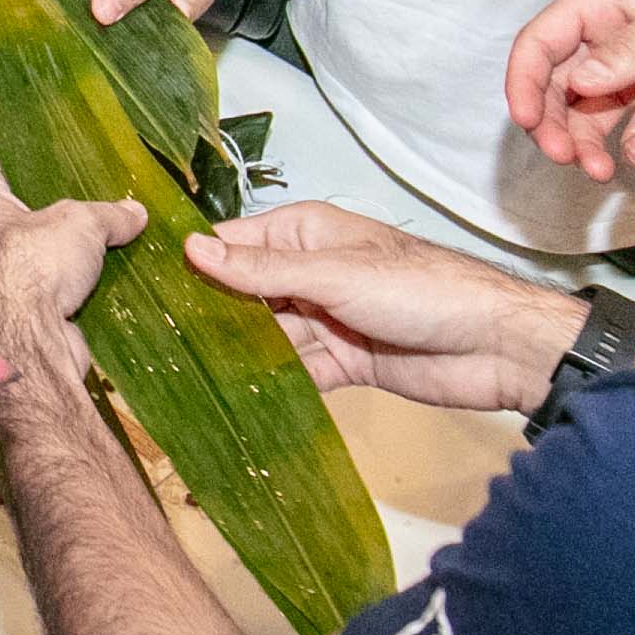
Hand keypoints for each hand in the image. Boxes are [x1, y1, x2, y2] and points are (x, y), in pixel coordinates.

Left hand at [0, 180, 148, 404]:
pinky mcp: (9, 321)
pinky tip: (94, 293)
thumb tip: (134, 211)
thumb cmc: (34, 265)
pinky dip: (66, 297)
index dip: (44, 184)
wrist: (27, 340)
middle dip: (61, 231)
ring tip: (102, 259)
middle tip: (96, 226)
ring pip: (35, 267)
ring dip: (66, 268)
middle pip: (26, 228)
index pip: (9, 183)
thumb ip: (109, 215)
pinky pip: (43, 299)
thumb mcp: (84, 223)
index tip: (74, 187)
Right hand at [183, 198, 590, 416]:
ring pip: (264, 337)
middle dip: (205, 316)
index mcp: (305, 234)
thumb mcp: (336, 273)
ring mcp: (324, 321)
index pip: (233, 243)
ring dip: (234, 355)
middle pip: (242, 295)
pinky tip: (230, 401)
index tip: (139, 285)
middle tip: (147, 342)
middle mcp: (308, 274)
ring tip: (177, 377)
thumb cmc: (422, 289)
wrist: (495, 347)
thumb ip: (263, 269)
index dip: (191, 262)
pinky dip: (269, 385)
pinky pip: (294, 373)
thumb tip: (193, 249)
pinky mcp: (341, 364)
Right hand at [505, 0, 634, 185]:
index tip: (528, 122)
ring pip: (590, 118)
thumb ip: (632, 47)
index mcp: (608, 4)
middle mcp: (617, 41)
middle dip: (552, 123)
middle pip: (558, 86)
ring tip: (598, 170)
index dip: (525, 81)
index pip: (544, 41)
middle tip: (565, 156)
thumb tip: (579, 81)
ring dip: (585, 145)